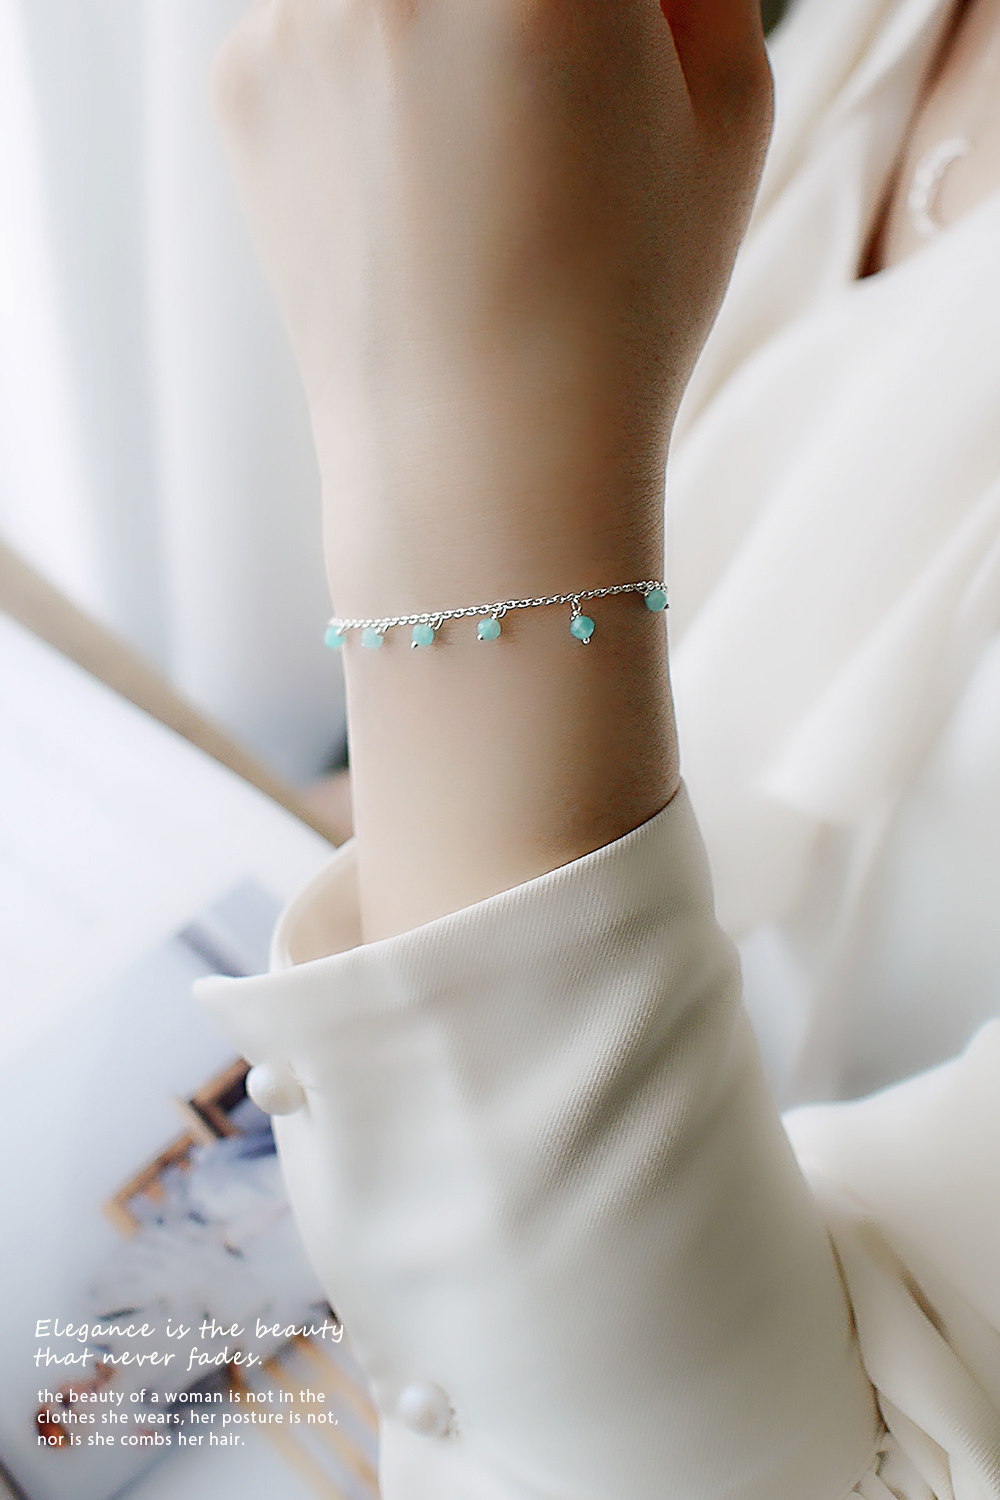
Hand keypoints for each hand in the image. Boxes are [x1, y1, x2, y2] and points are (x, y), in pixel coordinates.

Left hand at [213, 0, 771, 936]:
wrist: (480, 457)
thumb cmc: (625, 303)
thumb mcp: (730, 109)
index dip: (602, 1)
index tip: (614, 32)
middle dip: (522, 6)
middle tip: (546, 71)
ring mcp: (298, 13)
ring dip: (438, 12)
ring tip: (479, 134)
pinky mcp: (241, 77)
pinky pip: (318, 7)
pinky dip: (366, 57)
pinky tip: (411, 176)